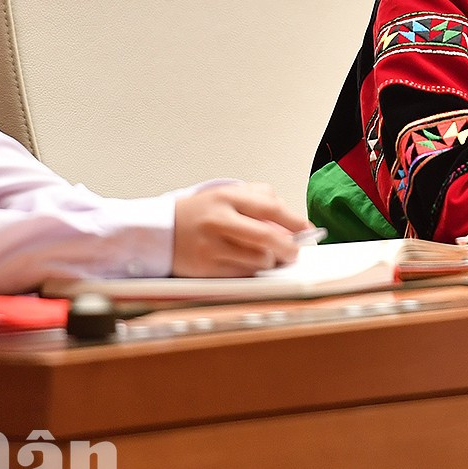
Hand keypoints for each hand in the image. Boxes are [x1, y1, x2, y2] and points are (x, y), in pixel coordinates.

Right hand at [172, 183, 307, 277]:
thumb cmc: (200, 213)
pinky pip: (243, 273)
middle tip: (294, 251)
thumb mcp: (227, 195)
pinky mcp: (207, 268)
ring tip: (265, 255)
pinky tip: (246, 262)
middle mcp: (219, 221)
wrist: (161, 231)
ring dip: (269, 260)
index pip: (270, 208)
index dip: (294, 220)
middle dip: (288, 247)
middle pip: (267, 237)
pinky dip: (251, 270)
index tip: (306, 228)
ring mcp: (212, 246)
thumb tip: (289, 220)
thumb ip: (259, 199)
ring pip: (258, 259)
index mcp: (227, 198)